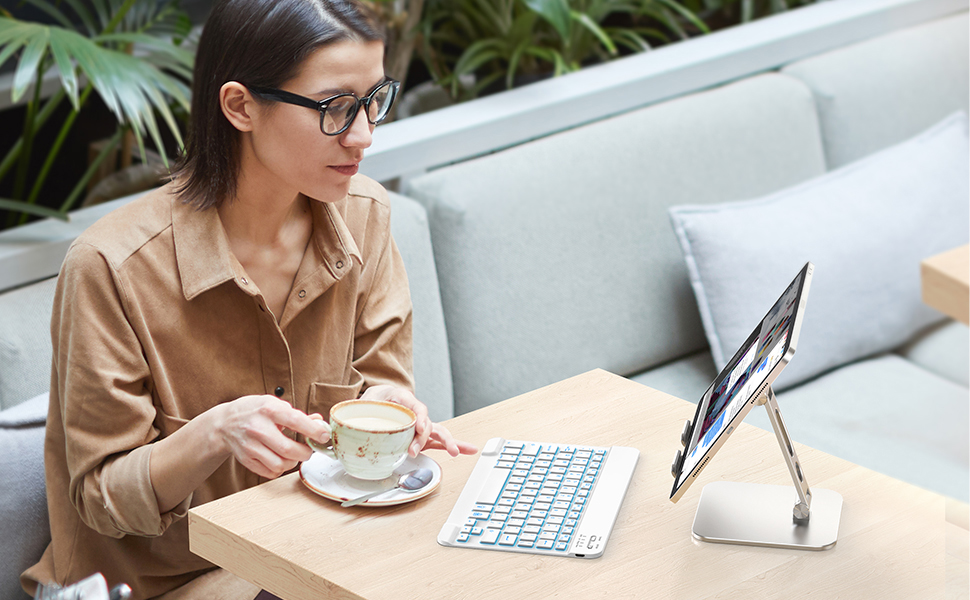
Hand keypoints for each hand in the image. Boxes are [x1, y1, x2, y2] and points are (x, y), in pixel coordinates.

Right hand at [215, 395, 330, 478]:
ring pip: (280, 464)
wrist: (224, 423)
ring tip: (294, 454)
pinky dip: (280, 469)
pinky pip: (270, 472)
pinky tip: (280, 459)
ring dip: (293, 462)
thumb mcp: (273, 403)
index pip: (296, 421)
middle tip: (309, 450)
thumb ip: (296, 414)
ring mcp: (250, 446)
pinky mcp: (246, 459)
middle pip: (289, 449)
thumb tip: (318, 422)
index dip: (314, 430)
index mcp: (268, 410)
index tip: (324, 436)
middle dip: (306, 452)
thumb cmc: (252, 411)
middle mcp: (258, 428)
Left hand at [358, 385, 477, 456]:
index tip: (419, 429)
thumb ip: (348, 414)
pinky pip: (437, 439)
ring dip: (449, 441)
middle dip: (427, 436)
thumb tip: (329, 429)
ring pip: (436, 431)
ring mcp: (418, 424)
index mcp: (401, 398)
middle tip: (416, 450)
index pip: (415, 407)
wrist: (374, 400)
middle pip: (427, 422)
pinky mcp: (419, 434)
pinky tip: (466, 450)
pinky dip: (452, 444)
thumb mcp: (360, 403)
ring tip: (458, 452)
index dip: (419, 419)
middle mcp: (413, 411)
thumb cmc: (368, 401)